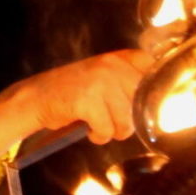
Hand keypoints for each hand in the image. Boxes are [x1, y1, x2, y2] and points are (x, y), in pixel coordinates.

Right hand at [13, 49, 149, 146]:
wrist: (39, 97)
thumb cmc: (74, 92)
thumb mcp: (104, 78)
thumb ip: (128, 82)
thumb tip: (156, 105)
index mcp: (119, 58)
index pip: (150, 69)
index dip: (151, 91)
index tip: (141, 104)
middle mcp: (112, 66)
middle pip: (141, 103)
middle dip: (130, 119)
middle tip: (113, 120)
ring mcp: (100, 82)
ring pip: (126, 120)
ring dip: (114, 131)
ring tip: (100, 125)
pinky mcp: (88, 101)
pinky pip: (107, 130)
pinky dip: (99, 136)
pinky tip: (89, 129)